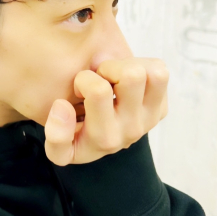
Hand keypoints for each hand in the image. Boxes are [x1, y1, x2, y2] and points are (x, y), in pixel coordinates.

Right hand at [44, 58, 168, 165]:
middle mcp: (132, 130)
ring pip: (153, 73)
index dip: (84, 81)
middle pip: (132, 75)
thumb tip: (62, 106)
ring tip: (112, 77)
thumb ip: (55, 134)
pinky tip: (126, 79)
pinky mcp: (161, 107)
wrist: (102, 142)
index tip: (73, 95)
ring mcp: (150, 118)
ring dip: (128, 66)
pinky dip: (142, 66)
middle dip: (108, 68)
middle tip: (96, 80)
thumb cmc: (79, 137)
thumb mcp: (61, 149)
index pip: (98, 91)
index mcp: (104, 137)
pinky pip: (159, 71)